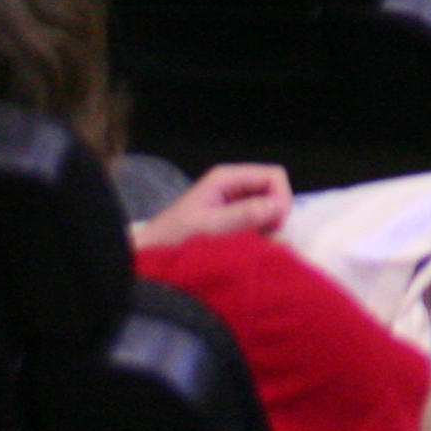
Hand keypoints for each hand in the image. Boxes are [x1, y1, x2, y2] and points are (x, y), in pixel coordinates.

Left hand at [134, 163, 293, 248]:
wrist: (150, 255)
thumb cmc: (175, 237)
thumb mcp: (209, 227)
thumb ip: (243, 215)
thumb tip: (280, 207)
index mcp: (227, 177)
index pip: (274, 175)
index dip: (281, 198)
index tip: (275, 226)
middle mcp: (234, 185)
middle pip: (274, 190)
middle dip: (275, 214)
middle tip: (264, 238)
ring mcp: (234, 201)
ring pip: (269, 207)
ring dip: (268, 226)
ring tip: (252, 244)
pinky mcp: (233, 218)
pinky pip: (259, 220)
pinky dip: (260, 233)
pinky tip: (248, 246)